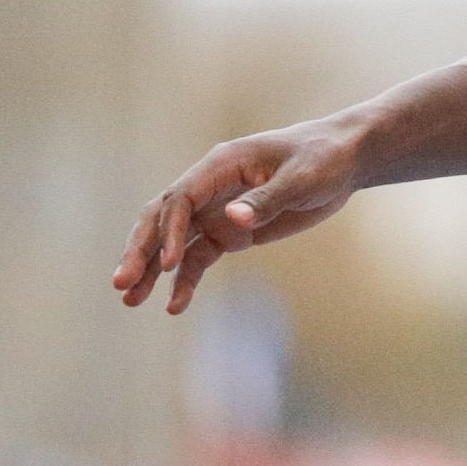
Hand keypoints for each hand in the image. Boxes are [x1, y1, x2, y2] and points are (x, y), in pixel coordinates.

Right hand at [113, 121, 364, 315]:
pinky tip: (174, 307)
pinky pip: (200, 258)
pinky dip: (185, 281)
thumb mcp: (302, 177)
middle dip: (141, 251)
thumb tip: (233, 219)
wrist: (345, 160)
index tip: (170, 266)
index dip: (171, 232)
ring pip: (174, 243)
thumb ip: (267, 199)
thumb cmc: (324, 158)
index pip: (181, 199)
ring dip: (152, 271)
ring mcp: (218, 210)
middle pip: (162, 220)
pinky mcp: (231, 231)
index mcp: (221, 165)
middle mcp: (210, 187)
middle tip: (121, 284)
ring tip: (130, 301)